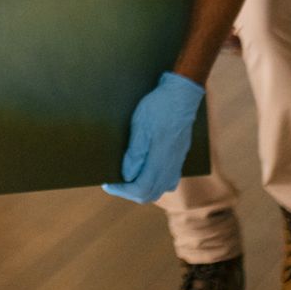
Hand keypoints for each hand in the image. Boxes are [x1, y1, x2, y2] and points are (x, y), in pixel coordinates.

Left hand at [101, 71, 204, 202]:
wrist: (182, 95)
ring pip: (159, 189)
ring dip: (142, 189)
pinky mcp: (179, 159)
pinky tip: (144, 173)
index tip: (108, 184)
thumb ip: (135, 153)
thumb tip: (127, 175)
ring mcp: (177, 164)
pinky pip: (167, 182)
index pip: (141, 189)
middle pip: (149, 194)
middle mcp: (171, 167)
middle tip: (114, 183)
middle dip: (129, 192)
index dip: (122, 190)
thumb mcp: (141, 125)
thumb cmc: (160, 107)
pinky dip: (153, 184)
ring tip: (126, 178)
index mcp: (160, 160)